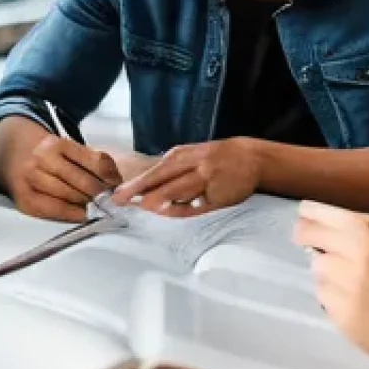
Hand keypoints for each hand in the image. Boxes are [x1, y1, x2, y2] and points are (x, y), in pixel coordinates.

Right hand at [6, 134, 121, 222]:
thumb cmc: (50, 157)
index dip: (110, 176)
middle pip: (82, 181)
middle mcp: (42, 158)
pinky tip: (83, 214)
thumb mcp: (68, 150)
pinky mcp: (25, 198)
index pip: (94, 161)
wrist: (14, 158)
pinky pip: (54, 209)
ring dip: (88, 204)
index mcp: (57, 143)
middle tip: (112, 201)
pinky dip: (72, 213)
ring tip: (99, 208)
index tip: (118, 185)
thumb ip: (92, 161)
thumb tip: (115, 183)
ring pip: (69, 195)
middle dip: (100, 193)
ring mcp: (31, 178)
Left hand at [111, 138, 261, 216]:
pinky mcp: (218, 197)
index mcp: (183, 155)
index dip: (136, 183)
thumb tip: (141, 187)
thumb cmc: (212, 158)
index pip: (155, 171)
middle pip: (164, 179)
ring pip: (180, 191)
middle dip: (141, 191)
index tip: (117, 193)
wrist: (250, 158)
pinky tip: (167, 213)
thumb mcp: (190, 155)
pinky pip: (196, 206)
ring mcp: (207, 181)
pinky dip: (181, 209)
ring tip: (143, 207)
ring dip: (160, 200)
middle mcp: (194, 165)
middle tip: (121, 201)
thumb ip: (169, 169)